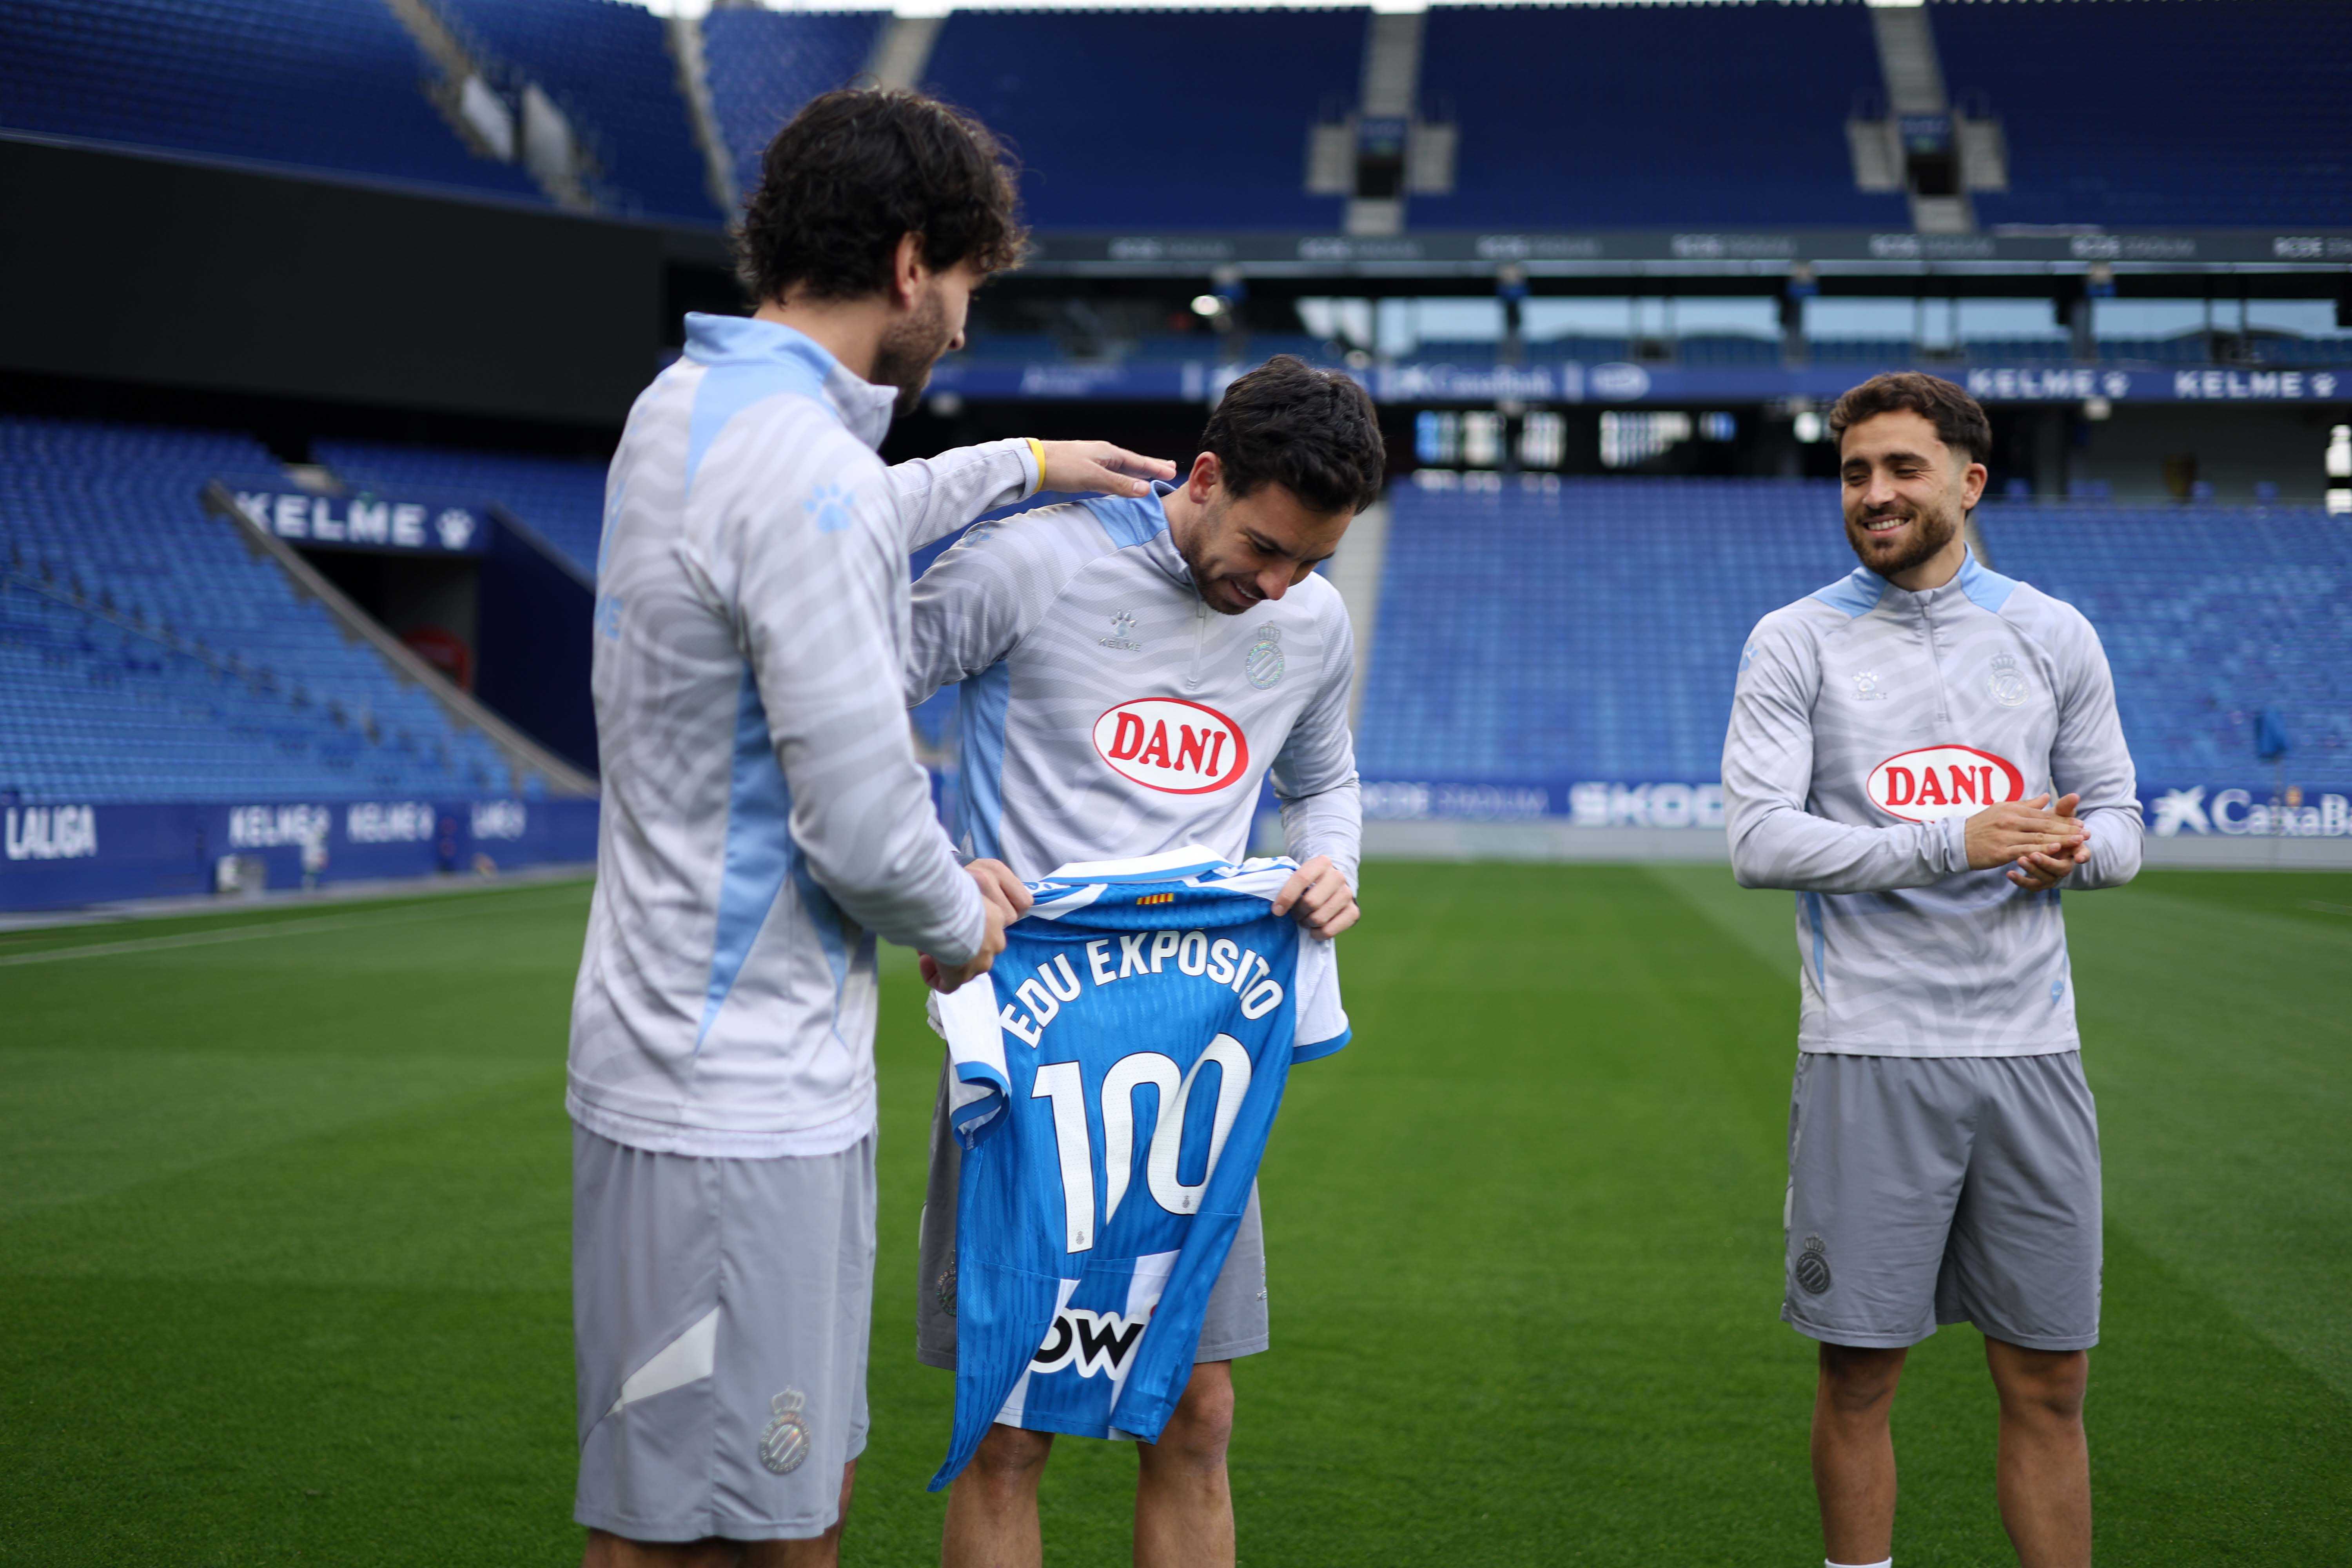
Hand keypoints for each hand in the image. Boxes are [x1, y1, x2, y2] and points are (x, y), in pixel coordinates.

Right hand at [921, 859, 1031, 991]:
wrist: (949, 911)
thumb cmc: (953, 894)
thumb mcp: (964, 890)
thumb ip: (961, 898)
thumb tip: (948, 900)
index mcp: (996, 918)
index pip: (985, 932)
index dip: (964, 931)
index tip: (946, 921)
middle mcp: (994, 943)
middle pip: (976, 953)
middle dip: (955, 948)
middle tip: (935, 937)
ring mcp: (980, 963)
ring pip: (963, 970)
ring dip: (944, 961)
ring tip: (926, 947)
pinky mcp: (961, 976)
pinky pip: (948, 986)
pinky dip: (934, 978)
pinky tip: (924, 962)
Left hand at [1038, 440, 1175, 498]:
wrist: (1033, 465)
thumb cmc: (1062, 468)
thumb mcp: (1093, 477)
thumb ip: (1119, 484)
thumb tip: (1145, 490)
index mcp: (1108, 452)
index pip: (1139, 461)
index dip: (1156, 467)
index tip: (1173, 471)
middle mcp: (1103, 454)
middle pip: (1132, 462)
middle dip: (1150, 466)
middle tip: (1168, 467)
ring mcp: (1093, 461)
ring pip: (1121, 467)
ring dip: (1136, 472)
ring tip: (1148, 475)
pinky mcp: (1083, 469)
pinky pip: (1109, 473)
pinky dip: (1121, 477)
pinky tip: (1120, 481)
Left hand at [1270, 854, 1358, 939]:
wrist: (1333, 885)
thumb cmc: (1309, 883)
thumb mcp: (1299, 875)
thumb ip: (1286, 883)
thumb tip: (1276, 907)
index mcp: (1322, 863)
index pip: (1301, 879)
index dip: (1286, 897)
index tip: (1277, 910)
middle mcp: (1338, 876)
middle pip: (1310, 902)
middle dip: (1297, 913)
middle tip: (1294, 914)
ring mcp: (1348, 894)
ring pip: (1319, 918)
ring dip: (1307, 923)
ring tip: (1304, 920)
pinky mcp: (1354, 912)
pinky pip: (1330, 930)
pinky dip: (1318, 933)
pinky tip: (1313, 930)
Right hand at [1964, 794, 2086, 871]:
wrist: (1956, 842)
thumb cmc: (1979, 826)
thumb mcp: (2001, 808)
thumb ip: (2026, 804)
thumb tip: (2046, 797)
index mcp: (2012, 809)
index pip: (2043, 815)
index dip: (2063, 820)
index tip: (2080, 823)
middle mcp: (2010, 820)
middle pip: (2044, 826)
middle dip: (2067, 830)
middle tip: (2086, 833)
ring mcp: (2005, 836)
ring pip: (2038, 838)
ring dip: (2061, 840)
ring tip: (2079, 842)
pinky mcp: (2001, 851)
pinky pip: (2025, 850)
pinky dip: (2042, 850)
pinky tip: (2055, 851)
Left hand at [2007, 793, 2089, 890]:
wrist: (2032, 848)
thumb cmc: (2048, 829)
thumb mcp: (2055, 818)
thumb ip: (2064, 809)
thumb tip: (2075, 795)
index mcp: (2072, 850)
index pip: (2081, 854)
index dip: (2082, 855)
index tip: (2080, 857)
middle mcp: (2064, 865)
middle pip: (2062, 868)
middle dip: (2048, 861)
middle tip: (2033, 854)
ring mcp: (2051, 876)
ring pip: (2045, 877)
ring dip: (2032, 869)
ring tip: (2019, 860)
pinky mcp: (2037, 883)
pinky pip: (2030, 885)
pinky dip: (2020, 879)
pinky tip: (2009, 873)